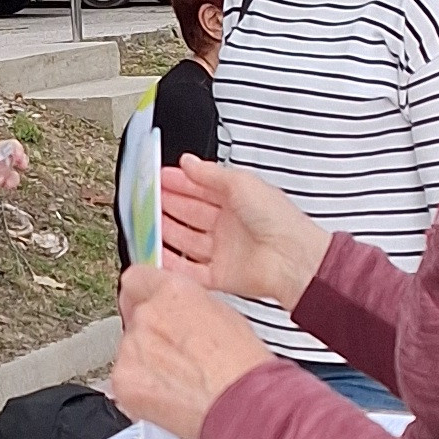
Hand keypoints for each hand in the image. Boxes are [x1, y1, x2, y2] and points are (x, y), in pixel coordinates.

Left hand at [110, 262, 272, 438]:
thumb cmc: (242, 365)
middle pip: (134, 317)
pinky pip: (124, 379)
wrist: (241, 404)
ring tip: (179, 380)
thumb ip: (189, 306)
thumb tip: (180, 312)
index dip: (143, 293)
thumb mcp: (223, 314)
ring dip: (146, 362)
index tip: (145, 303)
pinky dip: (141, 388)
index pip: (136, 278)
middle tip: (176, 354)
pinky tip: (169, 396)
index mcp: (174, 292)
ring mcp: (132, 347)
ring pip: (129, 349)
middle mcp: (148, 314)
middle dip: (150, 334)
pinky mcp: (123, 380)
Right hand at [158, 156, 326, 308]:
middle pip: (190, 214)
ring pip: (186, 241)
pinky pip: (190, 270)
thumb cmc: (279, 220)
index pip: (201, 189)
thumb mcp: (241, 183)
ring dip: (166, 232)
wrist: (292, 259)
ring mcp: (224, 251)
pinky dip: (172, 264)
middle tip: (146, 198)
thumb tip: (189, 162)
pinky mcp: (221, 276)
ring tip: (145, 223)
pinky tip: (157, 254)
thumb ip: (211, 174)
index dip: (179, 183)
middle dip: (167, 205)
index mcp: (238, 202)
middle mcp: (230, 226)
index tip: (158, 178)